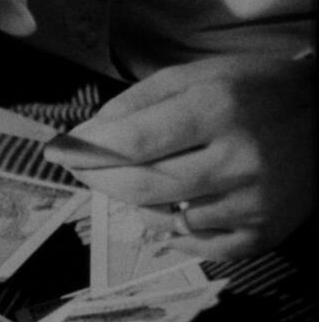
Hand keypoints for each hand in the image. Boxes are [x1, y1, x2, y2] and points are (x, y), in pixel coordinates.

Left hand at [43, 55, 316, 258]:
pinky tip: (167, 209)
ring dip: (132, 202)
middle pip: (140, 186)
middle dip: (96, 179)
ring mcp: (254, 202)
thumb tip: (87, 135)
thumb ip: (137, 101)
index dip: (85, 150)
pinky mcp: (263, 233)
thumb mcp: (196, 75)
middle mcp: (238, 158)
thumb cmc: (253, 89)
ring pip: (163, 219)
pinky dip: (169, 230)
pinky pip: (195, 245)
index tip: (57, 151)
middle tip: (79, 169)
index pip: (131, 141)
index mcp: (218, 107)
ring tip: (131, 180)